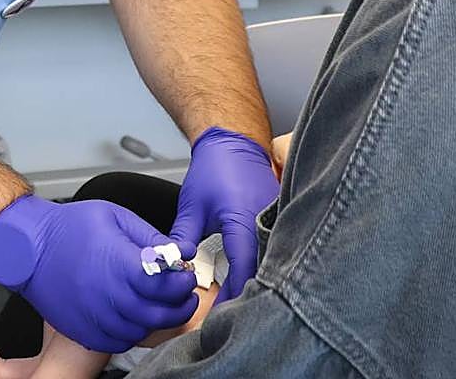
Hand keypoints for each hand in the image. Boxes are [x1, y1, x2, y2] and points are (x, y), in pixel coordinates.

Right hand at [0, 195, 199, 352]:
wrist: (27, 248)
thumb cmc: (68, 228)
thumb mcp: (114, 217)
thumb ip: (150, 237)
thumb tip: (180, 251)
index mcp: (120, 265)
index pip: (167, 285)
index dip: (182, 282)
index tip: (185, 274)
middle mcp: (109, 296)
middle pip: (159, 314)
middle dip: (179, 305)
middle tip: (183, 294)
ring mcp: (95, 317)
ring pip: (141, 331)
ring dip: (157, 319)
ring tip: (158, 302)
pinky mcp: (83, 331)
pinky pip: (118, 342)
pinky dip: (132, 332)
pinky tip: (133, 315)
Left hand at [170, 127, 279, 302]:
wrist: (234, 142)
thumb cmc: (214, 168)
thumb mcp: (191, 205)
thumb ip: (182, 237)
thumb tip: (173, 266)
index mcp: (244, 218)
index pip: (243, 268)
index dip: (232, 293)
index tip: (219, 311)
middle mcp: (266, 220)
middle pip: (263, 270)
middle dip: (248, 294)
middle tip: (231, 313)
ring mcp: (278, 219)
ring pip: (273, 261)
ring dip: (258, 281)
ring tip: (241, 300)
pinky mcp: (281, 219)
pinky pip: (276, 249)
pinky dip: (265, 266)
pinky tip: (253, 278)